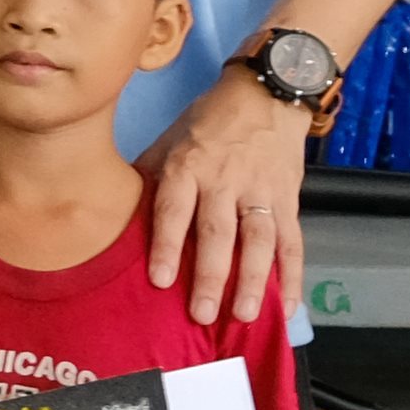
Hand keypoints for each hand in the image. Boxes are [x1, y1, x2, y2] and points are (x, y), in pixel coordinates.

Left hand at [135, 62, 317, 326]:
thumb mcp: (170, 140)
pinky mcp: (289, 199)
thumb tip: (116, 211)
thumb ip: (148, 176)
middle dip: (210, 276)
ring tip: (244, 315)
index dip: (167, 245)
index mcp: (189, 166)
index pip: (175, 210)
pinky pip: (293, 242)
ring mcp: (261, 191)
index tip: (160, 280)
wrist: (267, 95)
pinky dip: (292, 275)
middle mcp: (226, 181)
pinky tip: (288, 305)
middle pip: (218, 233)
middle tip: (201, 314)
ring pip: (259, 241)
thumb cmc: (209, 122)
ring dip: (253, 280)